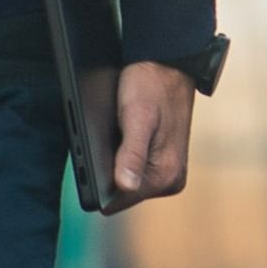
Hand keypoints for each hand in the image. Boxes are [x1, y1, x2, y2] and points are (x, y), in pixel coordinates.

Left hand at [110, 62, 202, 206]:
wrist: (169, 65)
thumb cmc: (151, 85)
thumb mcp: (136, 116)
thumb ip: (131, 153)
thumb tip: (124, 187)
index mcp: (165, 175)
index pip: (116, 202)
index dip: (99, 180)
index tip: (96, 154)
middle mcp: (170, 181)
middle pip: (120, 194)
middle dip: (107, 170)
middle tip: (110, 137)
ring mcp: (168, 174)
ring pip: (123, 183)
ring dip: (113, 162)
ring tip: (117, 132)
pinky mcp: (163, 164)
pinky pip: (131, 171)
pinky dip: (121, 156)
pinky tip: (122, 134)